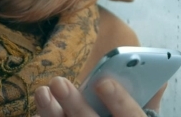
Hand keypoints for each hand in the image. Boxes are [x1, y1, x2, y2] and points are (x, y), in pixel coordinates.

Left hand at [34, 76, 164, 116]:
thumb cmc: (128, 113)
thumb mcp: (142, 105)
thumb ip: (144, 92)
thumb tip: (142, 69)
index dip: (119, 100)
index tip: (103, 82)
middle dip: (74, 104)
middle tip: (58, 82)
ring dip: (52, 112)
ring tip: (42, 92)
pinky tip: (36, 113)